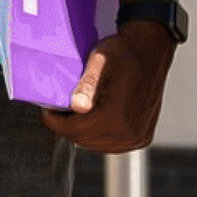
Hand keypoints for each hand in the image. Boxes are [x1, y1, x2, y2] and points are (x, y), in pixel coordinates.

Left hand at [41, 21, 175, 153]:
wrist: (151, 52)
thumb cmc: (123, 53)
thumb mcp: (100, 60)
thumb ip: (87, 85)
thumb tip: (77, 107)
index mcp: (117, 115)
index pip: (74, 130)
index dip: (54, 122)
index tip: (46, 112)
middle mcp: (129, 132)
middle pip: (83, 140)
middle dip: (66, 127)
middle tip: (56, 111)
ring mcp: (136, 137)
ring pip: (96, 145)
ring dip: (82, 132)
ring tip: (73, 114)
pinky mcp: (141, 138)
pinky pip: (111, 144)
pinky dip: (98, 135)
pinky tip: (93, 120)